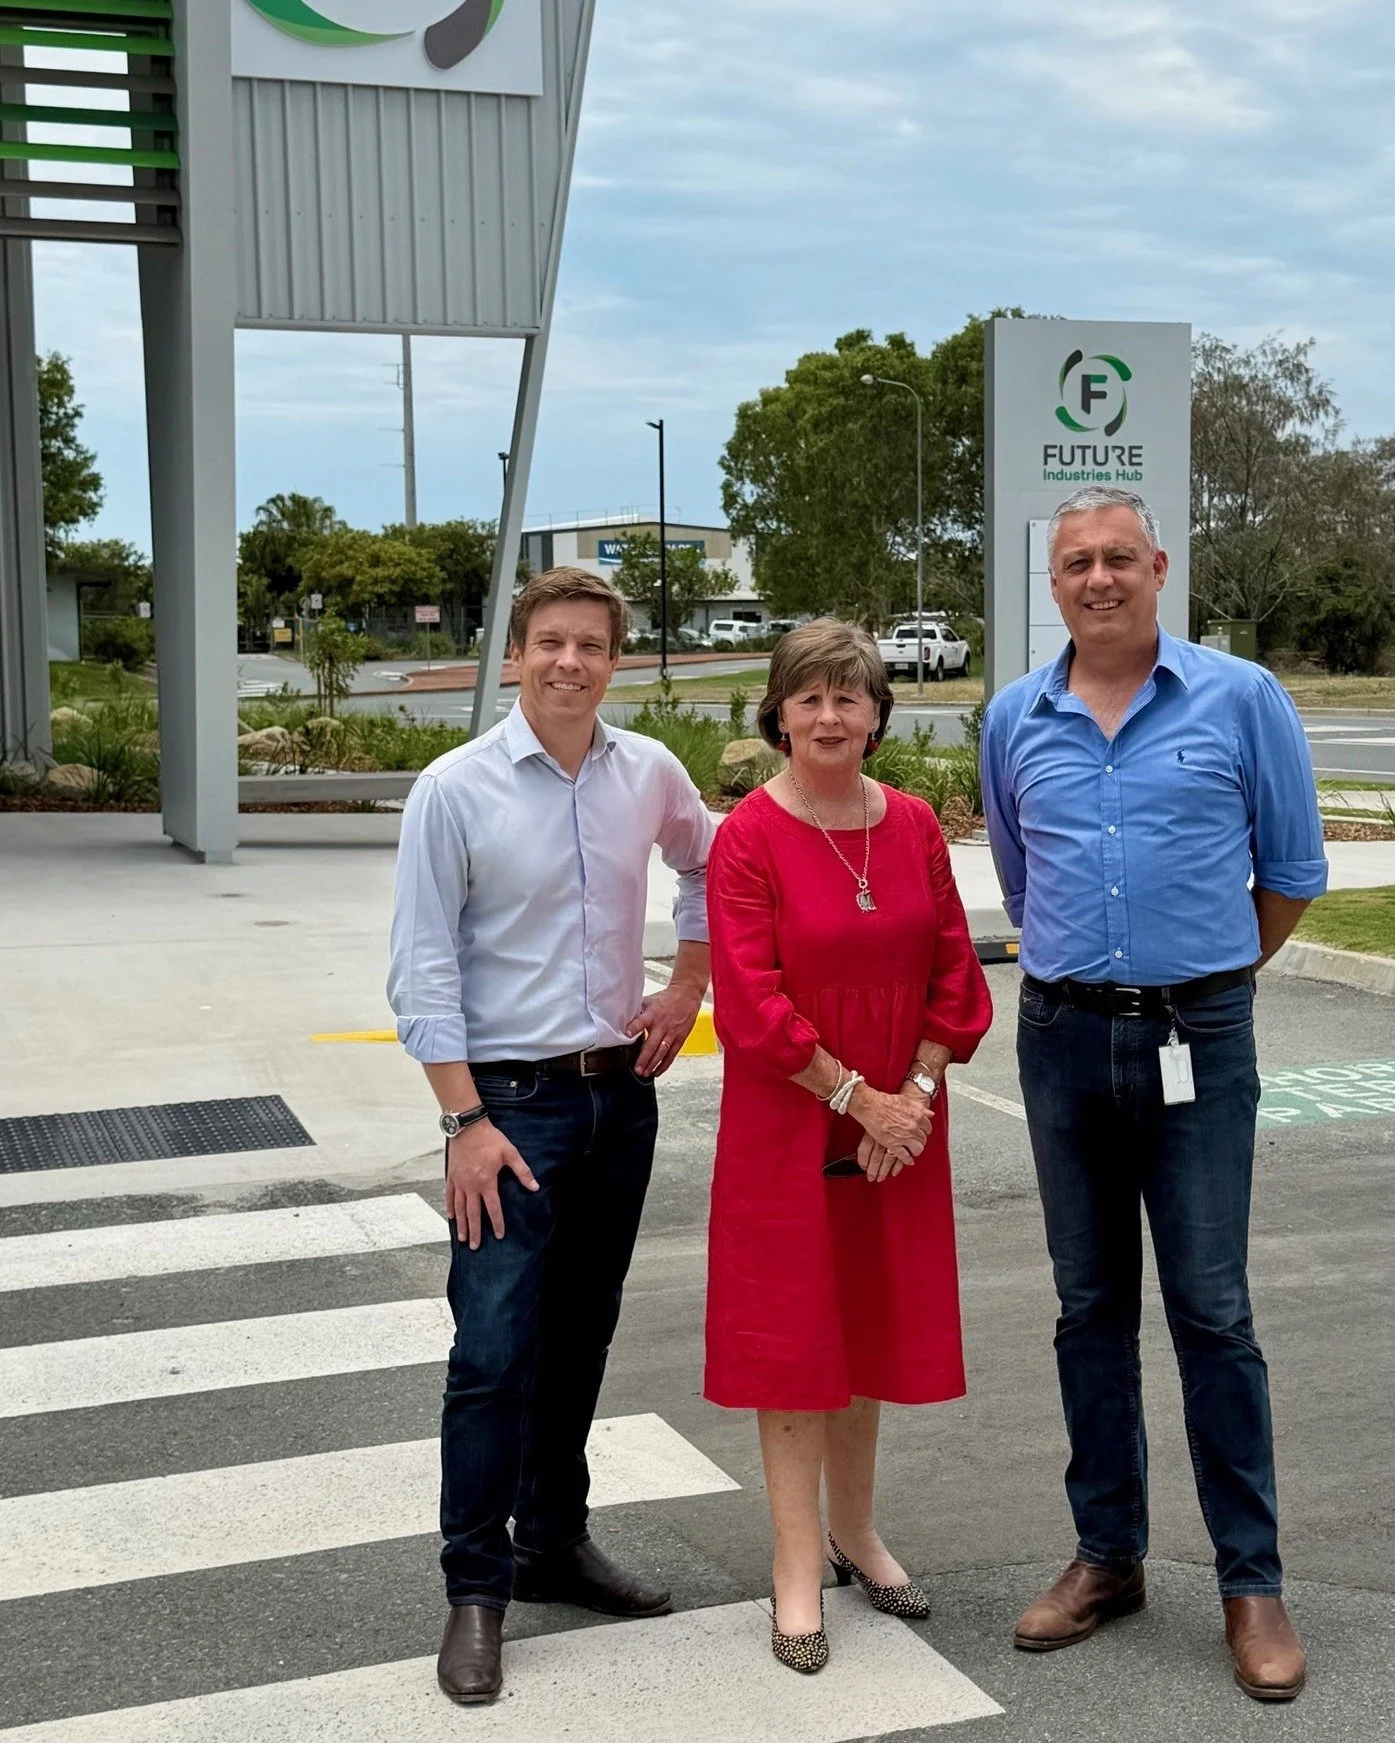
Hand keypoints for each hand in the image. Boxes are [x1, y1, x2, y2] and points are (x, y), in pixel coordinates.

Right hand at [445, 1120, 538, 1250]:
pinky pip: (449, 1195)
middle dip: (474, 1231)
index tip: (498, 1236)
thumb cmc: (490, 1139)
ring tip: (462, 1238)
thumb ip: (522, 1171)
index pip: (493, 1208)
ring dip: (461, 1224)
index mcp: (486, 1182)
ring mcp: (459, 1182)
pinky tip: (451, 1217)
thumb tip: (535, 1186)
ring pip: (459, 1208)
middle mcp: (471, 1185)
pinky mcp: (451, 1176)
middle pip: (473, 1213)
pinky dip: (450, 1207)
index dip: (497, 1223)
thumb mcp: (510, 1153)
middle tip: (474, 1246)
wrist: (468, 1127)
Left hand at [625, 983, 702, 1076]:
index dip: (634, 1027)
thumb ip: (638, 1012)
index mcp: (653, 1014)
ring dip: (653, 1064)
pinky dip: (664, 1064)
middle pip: (652, 1043)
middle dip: (644, 1058)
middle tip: (636, 1069)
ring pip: (662, 1052)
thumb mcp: (650, 1001)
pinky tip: (657, 1072)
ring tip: (645, 1073)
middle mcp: (663, 1025)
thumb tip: (622, 1021)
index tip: (626, 1034)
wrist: (687, 995)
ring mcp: (672, 1033)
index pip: (642, 1021)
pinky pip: (672, 1054)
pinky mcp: (680, 1038)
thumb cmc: (666, 999)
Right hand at [848, 1083, 933, 1176]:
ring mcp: (904, 1137)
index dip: (924, 1131)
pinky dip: (907, 1160)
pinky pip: (904, 1156)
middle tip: (916, 1141)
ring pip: (917, 1149)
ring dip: (915, 1151)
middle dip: (920, 1141)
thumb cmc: (886, 1101)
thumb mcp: (906, 1101)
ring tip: (913, 1150)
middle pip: (923, 1140)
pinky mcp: (893, 1144)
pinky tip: (908, 1161)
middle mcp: (913, 1128)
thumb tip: (930, 1114)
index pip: (928, 1128)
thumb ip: (920, 1108)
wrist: (871, 1105)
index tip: (921, 1132)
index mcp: (917, 1117)